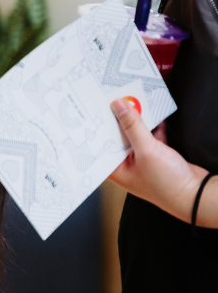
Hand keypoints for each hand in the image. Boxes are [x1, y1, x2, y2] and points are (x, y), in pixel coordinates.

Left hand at [108, 98, 204, 222]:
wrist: (196, 194)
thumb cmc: (167, 184)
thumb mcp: (147, 151)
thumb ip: (132, 127)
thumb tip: (119, 106)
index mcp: (114, 169)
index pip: (99, 143)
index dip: (97, 125)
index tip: (95, 106)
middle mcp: (124, 164)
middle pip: (116, 136)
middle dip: (117, 118)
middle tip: (113, 98)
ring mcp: (140, 159)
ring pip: (134, 134)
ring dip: (135, 119)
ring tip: (132, 100)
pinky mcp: (156, 155)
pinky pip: (150, 136)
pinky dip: (152, 125)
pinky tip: (152, 111)